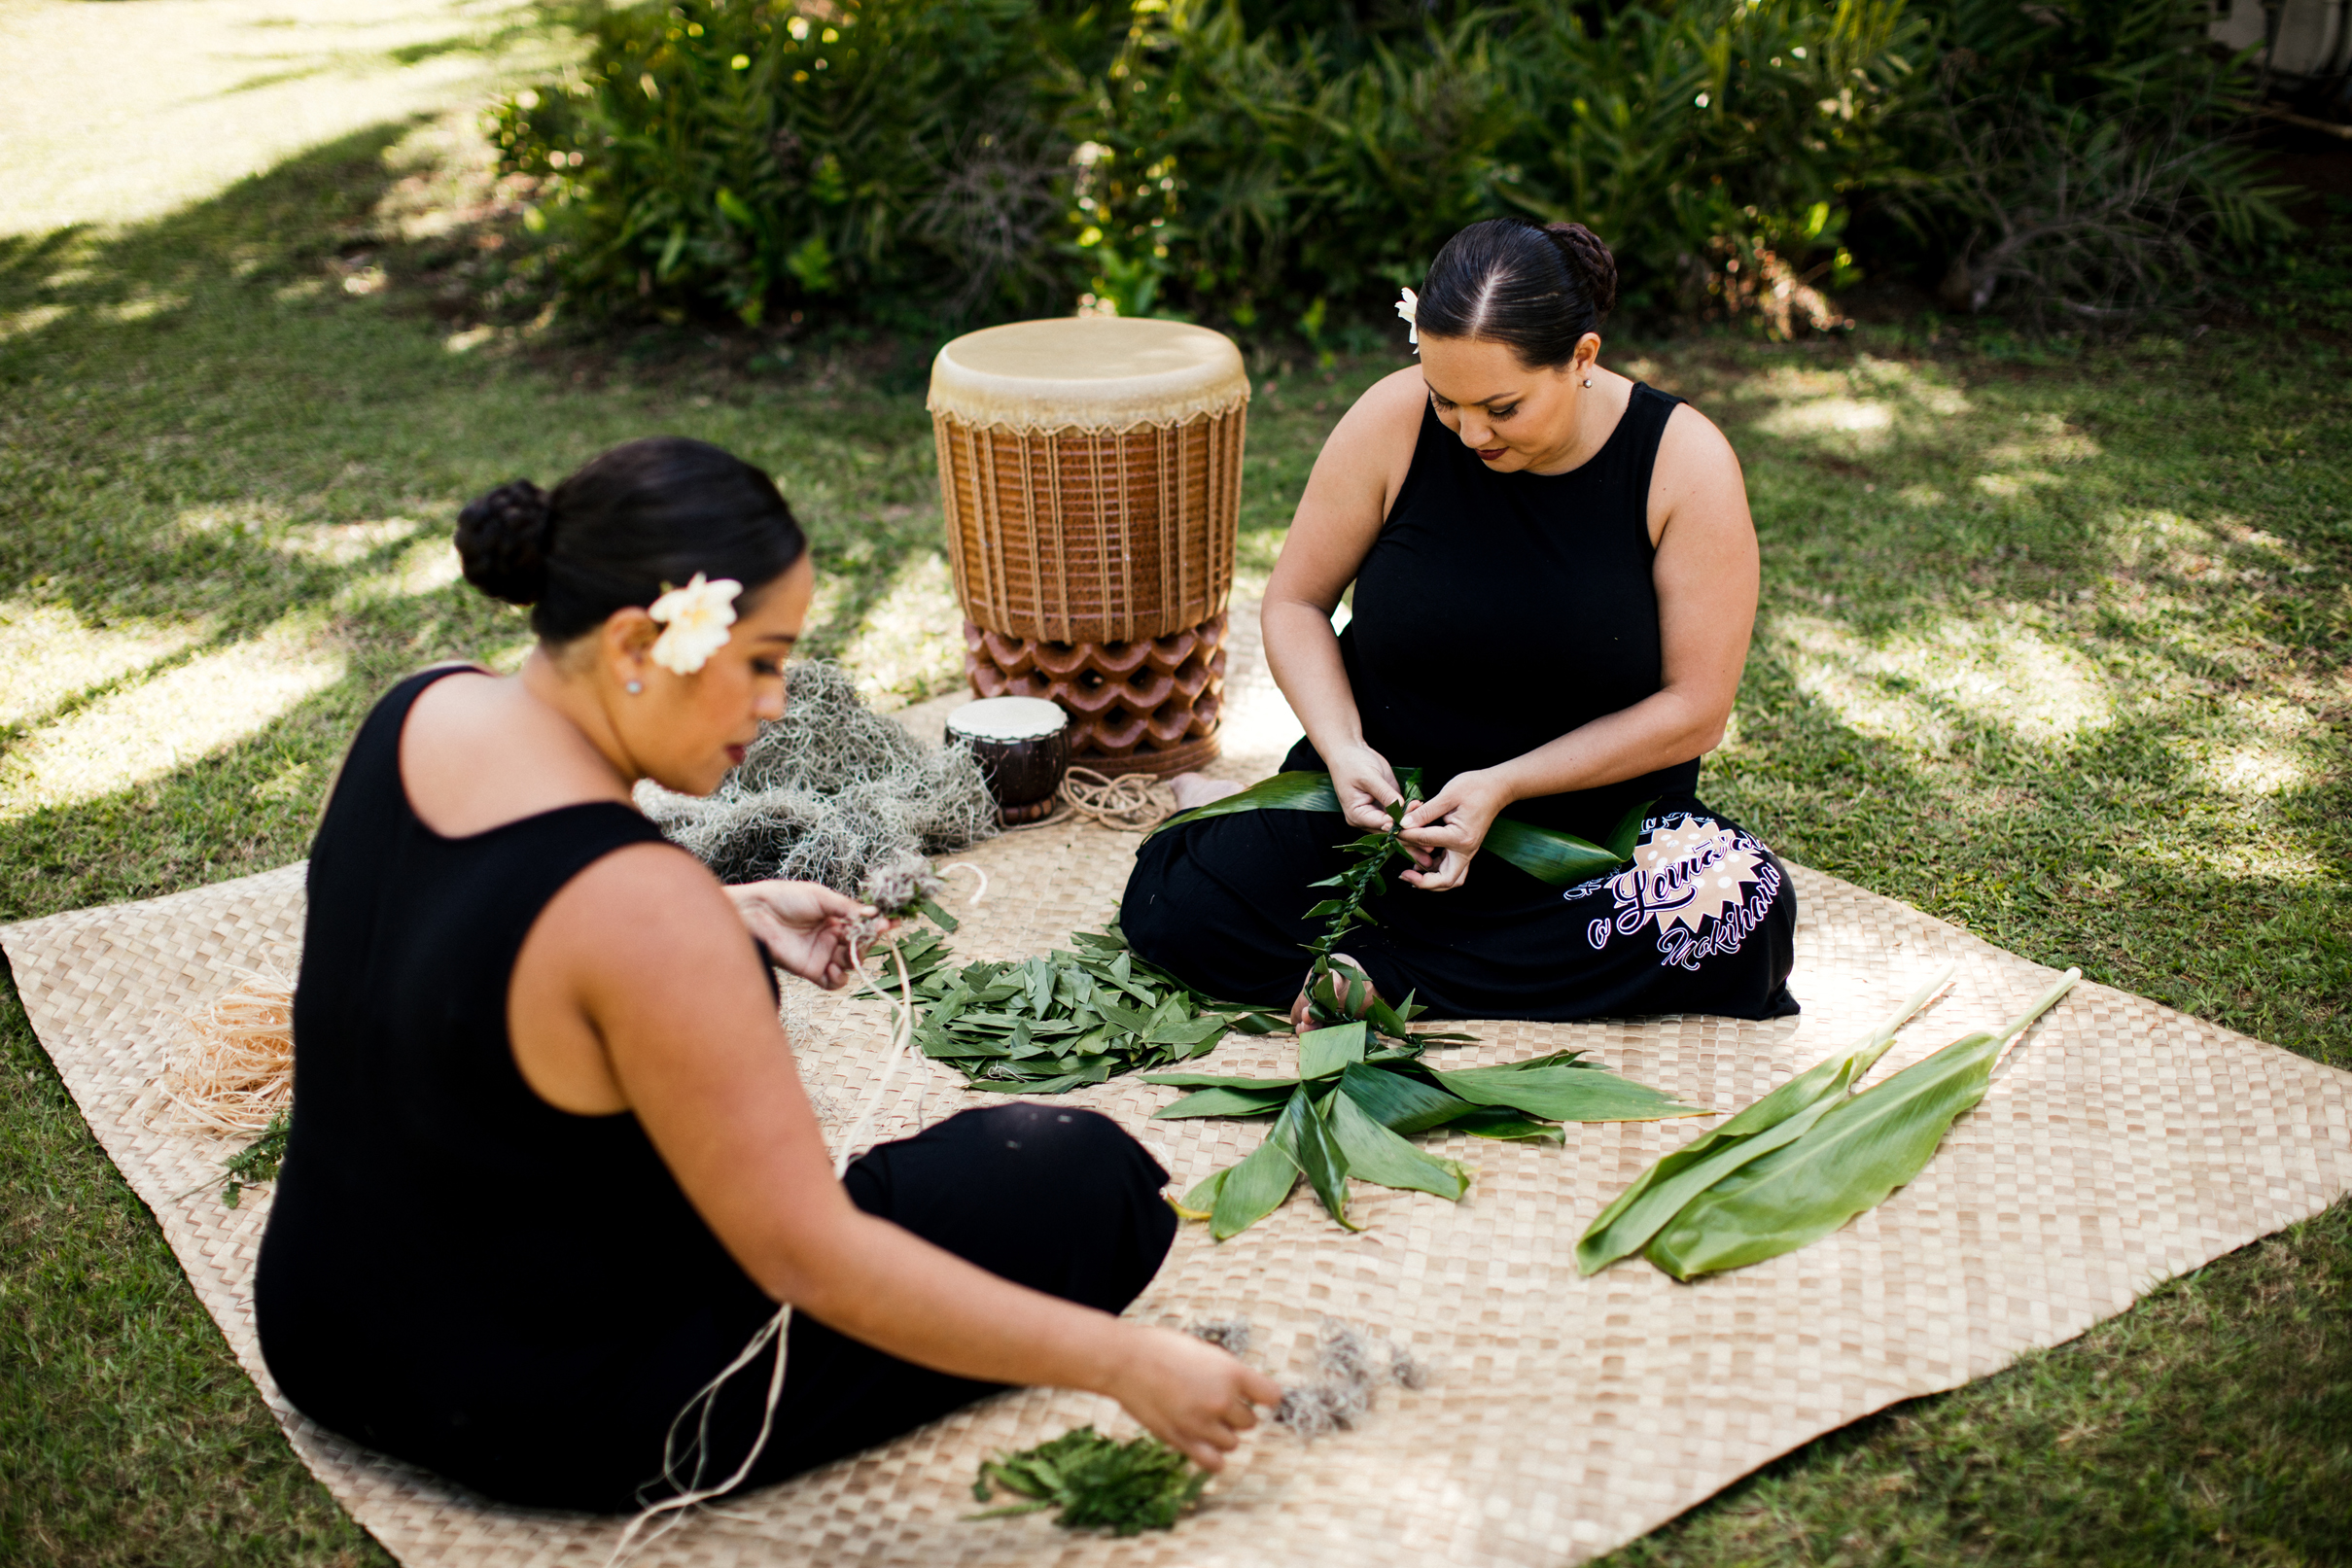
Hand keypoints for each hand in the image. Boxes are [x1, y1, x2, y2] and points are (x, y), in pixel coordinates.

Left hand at [724, 880, 873, 989]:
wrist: (756, 913)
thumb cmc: (785, 898)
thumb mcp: (820, 897)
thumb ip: (847, 908)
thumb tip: (874, 913)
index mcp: (836, 918)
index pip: (863, 925)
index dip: (878, 925)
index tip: (893, 922)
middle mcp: (831, 937)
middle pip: (861, 946)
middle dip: (868, 941)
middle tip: (872, 932)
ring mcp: (822, 954)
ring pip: (851, 963)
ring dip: (855, 959)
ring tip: (848, 951)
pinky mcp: (811, 970)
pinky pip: (833, 982)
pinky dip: (839, 978)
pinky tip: (834, 967)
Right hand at [1103, 1325, 1283, 1471]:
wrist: (1125, 1361)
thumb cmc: (1161, 1348)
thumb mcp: (1203, 1351)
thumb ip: (1226, 1373)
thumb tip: (1242, 1390)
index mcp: (1231, 1373)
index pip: (1271, 1395)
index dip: (1264, 1395)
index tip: (1257, 1395)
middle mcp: (1222, 1401)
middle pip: (1250, 1422)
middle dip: (1237, 1413)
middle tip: (1217, 1402)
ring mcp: (1202, 1423)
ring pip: (1233, 1442)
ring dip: (1224, 1433)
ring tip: (1205, 1419)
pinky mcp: (1183, 1440)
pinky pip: (1214, 1462)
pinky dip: (1213, 1457)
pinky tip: (1204, 1443)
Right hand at [1324, 743, 1427, 864]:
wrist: (1348, 751)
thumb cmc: (1352, 763)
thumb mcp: (1369, 777)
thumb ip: (1385, 794)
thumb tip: (1400, 807)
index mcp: (1357, 814)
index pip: (1381, 825)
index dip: (1400, 827)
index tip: (1417, 827)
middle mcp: (1366, 819)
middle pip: (1389, 834)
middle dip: (1410, 842)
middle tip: (1429, 850)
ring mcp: (1376, 814)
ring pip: (1396, 830)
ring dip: (1413, 838)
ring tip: (1431, 850)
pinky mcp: (1386, 806)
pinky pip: (1400, 818)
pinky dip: (1412, 823)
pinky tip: (1427, 829)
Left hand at [1396, 768, 1513, 891]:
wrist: (1497, 787)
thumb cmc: (1475, 787)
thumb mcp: (1448, 795)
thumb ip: (1425, 812)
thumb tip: (1403, 823)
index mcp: (1460, 837)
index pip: (1425, 841)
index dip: (1406, 835)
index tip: (1393, 829)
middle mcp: (1466, 850)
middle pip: (1445, 880)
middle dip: (1423, 882)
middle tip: (1404, 874)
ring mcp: (1467, 852)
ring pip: (1450, 879)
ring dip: (1430, 880)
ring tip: (1410, 872)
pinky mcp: (1465, 849)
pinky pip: (1451, 869)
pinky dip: (1436, 871)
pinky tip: (1421, 863)